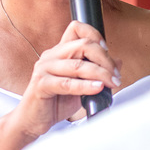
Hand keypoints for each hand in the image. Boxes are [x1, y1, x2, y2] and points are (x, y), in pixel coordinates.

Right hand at [12, 20, 120, 139]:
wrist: (32, 121)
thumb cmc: (55, 103)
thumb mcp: (80, 86)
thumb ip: (96, 73)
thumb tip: (118, 62)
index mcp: (59, 52)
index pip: (76, 28)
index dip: (94, 34)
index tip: (107, 50)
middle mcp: (51, 56)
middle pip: (82, 44)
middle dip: (105, 59)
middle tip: (115, 75)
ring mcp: (44, 68)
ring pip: (78, 64)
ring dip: (100, 73)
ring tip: (112, 83)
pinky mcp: (41, 84)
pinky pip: (67, 83)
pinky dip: (85, 86)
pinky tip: (97, 89)